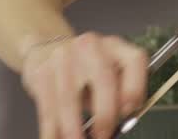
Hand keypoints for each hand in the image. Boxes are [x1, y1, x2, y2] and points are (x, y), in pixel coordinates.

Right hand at [20, 31, 148, 138]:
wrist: (46, 48)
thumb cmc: (84, 68)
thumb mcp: (107, 72)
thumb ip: (118, 92)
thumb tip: (122, 120)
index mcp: (115, 46)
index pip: (134, 60)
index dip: (136, 88)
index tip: (130, 111)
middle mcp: (91, 47)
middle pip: (104, 79)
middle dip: (105, 115)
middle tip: (104, 135)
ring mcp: (64, 57)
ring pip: (69, 98)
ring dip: (74, 128)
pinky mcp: (42, 72)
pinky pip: (48, 107)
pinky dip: (52, 129)